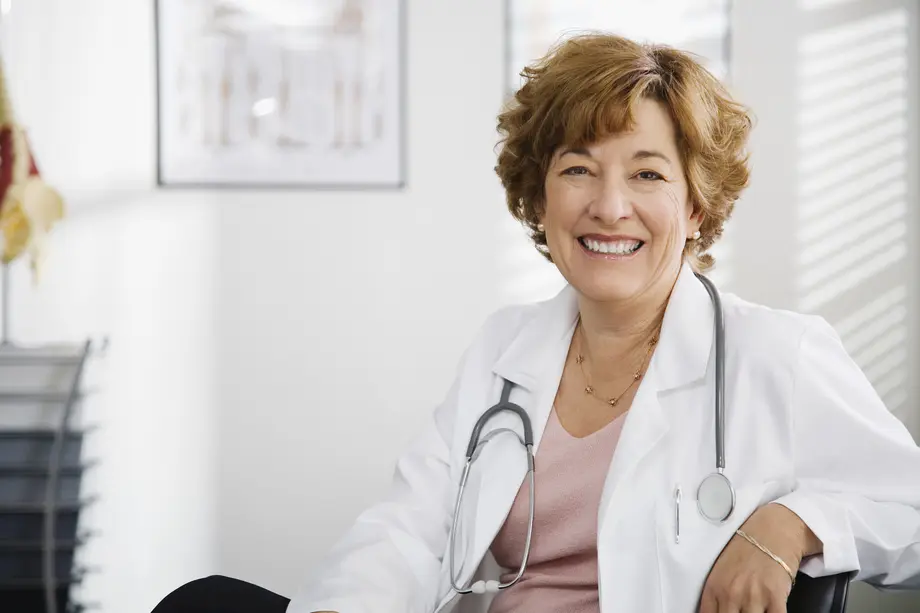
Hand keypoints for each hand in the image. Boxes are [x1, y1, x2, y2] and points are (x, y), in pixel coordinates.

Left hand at [700, 503, 819, 612]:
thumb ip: (715, 598)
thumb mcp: (720, 572)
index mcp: (713, 588)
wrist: (771, 531)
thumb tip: (713, 612)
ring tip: (754, 611)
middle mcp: (730, 594)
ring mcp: (752, 597)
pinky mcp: (774, 597)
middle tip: (740, 612)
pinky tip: (768, 612)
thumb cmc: (746, 551)